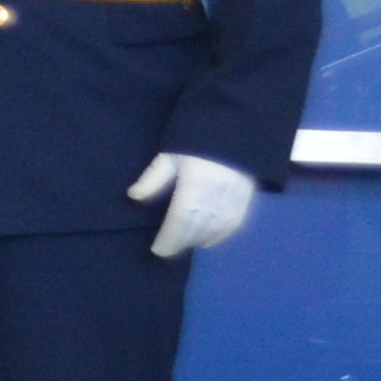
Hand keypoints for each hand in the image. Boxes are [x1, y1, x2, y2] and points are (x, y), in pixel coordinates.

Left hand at [131, 151, 256, 258]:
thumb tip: (134, 196)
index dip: (170, 238)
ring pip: (216, 229)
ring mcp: (235, 198)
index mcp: (196, 184)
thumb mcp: (170, 155)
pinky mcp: (247, 198)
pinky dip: (221, 236)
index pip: (181, 219)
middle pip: (198, 227)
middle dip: (181, 242)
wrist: (234, 130)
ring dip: (199, 240)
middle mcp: (217, 195)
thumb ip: (154, 177)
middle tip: (166, 250)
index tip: (158, 250)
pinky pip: (234, 223)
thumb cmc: (195, 143)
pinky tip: (208, 241)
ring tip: (183, 245)